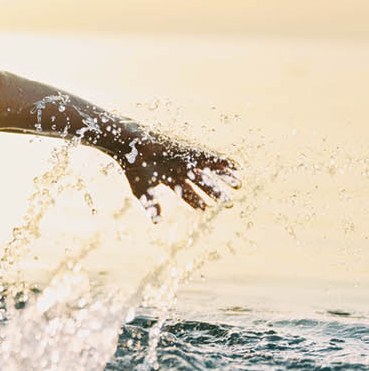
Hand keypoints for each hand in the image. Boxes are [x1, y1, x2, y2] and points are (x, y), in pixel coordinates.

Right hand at [117, 130, 240, 221]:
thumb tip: (157, 223)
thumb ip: (152, 206)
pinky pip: (211, 157)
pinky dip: (223, 162)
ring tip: (238, 186)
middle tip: (228, 204)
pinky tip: (236, 166)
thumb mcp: (142, 192)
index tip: (207, 210)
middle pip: (202, 183)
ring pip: (209, 171)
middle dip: (215, 193)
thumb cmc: (134, 168)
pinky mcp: (190, 151)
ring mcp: (186, 160)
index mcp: (169, 178)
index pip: (186, 193)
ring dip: (224, 178)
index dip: (196, 202)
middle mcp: (180, 169)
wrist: (132, 148)